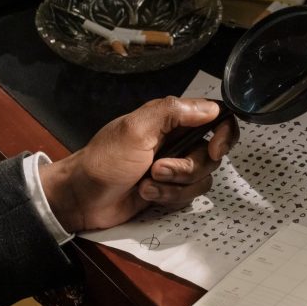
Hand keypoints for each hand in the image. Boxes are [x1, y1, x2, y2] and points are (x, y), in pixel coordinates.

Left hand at [39, 96, 237, 231]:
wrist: (82, 197)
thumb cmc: (105, 160)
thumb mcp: (136, 129)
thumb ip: (173, 112)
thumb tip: (212, 108)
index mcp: (171, 119)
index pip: (216, 116)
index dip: (224, 133)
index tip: (214, 150)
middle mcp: (177, 140)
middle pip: (212, 154)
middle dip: (188, 168)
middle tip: (158, 169)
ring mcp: (175, 167)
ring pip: (202, 178)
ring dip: (174, 185)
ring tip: (147, 183)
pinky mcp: (171, 190)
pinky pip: (188, 196)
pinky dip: (168, 197)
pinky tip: (145, 194)